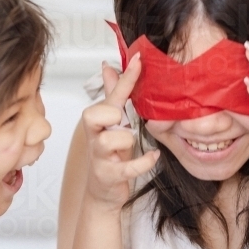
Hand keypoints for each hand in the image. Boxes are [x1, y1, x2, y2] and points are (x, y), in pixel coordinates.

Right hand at [82, 54, 159, 211]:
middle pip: (99, 113)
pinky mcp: (109, 174)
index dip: (126, 78)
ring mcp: (100, 155)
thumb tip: (108, 66)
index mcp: (99, 119)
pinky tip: (153, 157)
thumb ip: (111, 94)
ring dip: (127, 141)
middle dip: (114, 116)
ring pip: (115, 138)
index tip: (139, 59)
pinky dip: (144, 162)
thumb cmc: (110, 152)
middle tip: (120, 124)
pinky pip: (129, 167)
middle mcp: (96, 134)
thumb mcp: (112, 121)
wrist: (103, 189)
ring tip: (129, 146)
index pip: (112, 94)